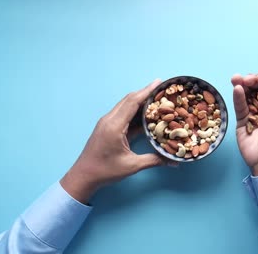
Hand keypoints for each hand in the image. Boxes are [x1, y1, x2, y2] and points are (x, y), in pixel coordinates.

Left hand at [60, 80, 170, 203]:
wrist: (84, 175)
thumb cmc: (105, 171)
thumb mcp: (132, 166)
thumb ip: (153, 160)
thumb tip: (173, 161)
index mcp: (114, 125)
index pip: (132, 102)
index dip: (147, 91)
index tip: (159, 82)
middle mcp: (109, 120)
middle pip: (129, 100)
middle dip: (145, 93)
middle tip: (162, 89)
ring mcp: (107, 122)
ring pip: (125, 106)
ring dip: (140, 101)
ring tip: (156, 99)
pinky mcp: (107, 127)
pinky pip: (123, 114)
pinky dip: (134, 111)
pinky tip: (146, 114)